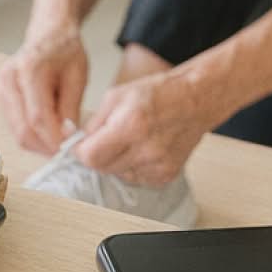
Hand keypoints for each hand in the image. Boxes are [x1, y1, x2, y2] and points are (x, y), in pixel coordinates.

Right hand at [0, 25, 88, 154]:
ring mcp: (2, 88)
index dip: (53, 138)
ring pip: (16, 131)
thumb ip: (71, 107)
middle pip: (22, 128)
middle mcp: (9, 79)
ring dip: (38, 144)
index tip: (70, 149)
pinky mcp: (2, 96)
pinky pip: (14, 125)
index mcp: (29, 69)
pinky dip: (32, 135)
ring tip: (59, 143)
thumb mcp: (78, 75)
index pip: (37, 117)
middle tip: (66, 152)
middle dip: (45, 146)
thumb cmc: (65, 50)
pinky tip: (48, 133)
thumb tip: (67, 136)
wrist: (49, 33)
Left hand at [74, 68, 214, 186]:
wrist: (194, 100)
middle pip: (103, 168)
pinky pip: (137, 178)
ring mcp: (158, 165)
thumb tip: (77, 142)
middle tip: (106, 138)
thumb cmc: (157, 93)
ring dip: (116, 161)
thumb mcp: (116, 96)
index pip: (91, 157)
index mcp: (131, 125)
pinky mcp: (166, 175)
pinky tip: (142, 148)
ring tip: (129, 140)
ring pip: (118, 174)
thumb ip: (94, 122)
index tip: (81, 146)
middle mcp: (146, 149)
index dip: (80, 152)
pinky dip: (133, 166)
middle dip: (98, 155)